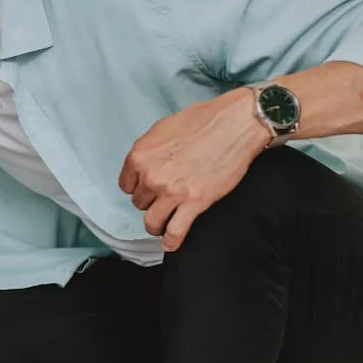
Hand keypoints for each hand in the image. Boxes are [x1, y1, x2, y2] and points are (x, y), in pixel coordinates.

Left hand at [118, 88, 271, 251]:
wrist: (235, 123)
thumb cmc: (204, 120)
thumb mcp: (163, 128)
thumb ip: (150, 150)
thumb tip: (146, 164)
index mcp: (140, 156)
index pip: (126, 185)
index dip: (138, 187)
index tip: (147, 188)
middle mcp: (151, 176)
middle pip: (140, 202)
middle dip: (151, 201)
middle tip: (165, 196)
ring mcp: (171, 192)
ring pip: (152, 221)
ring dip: (157, 224)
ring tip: (163, 224)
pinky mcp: (194, 203)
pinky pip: (175, 232)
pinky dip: (171, 241)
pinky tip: (170, 243)